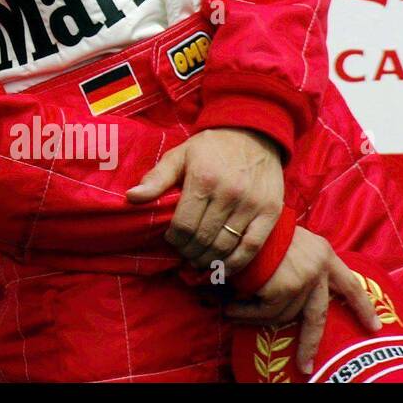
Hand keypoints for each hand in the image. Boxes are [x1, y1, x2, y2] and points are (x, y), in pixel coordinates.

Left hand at [126, 127, 283, 272]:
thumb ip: (156, 178)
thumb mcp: (179, 155)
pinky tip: (222, 268)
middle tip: (183, 254)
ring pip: (225, 246)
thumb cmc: (210, 147)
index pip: (183, 225)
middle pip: (203, 238)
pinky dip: (235, 263)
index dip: (174, 240)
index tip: (171, 241)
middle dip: (189, 252)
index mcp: (203, 179)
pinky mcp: (271, 212)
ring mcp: (252, 204)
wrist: (253, 134)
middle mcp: (229, 193)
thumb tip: (131, 197)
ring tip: (198, 261)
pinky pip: (252, 247)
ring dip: (208, 260)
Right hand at [224, 227, 381, 374]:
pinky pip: (264, 313)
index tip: (373, 326)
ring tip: (233, 314)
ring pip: (283, 315)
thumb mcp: (289, 239)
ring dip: (255, 318)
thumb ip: (299, 262)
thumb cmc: (257, 226)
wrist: (240, 213)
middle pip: (317, 316)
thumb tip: (287, 296)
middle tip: (305, 364)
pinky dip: (245, 314)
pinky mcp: (285, 288)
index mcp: (324, 253)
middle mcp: (319, 268)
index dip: (361, 306)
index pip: (350, 284)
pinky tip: (229, 311)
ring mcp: (304, 280)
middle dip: (310, 344)